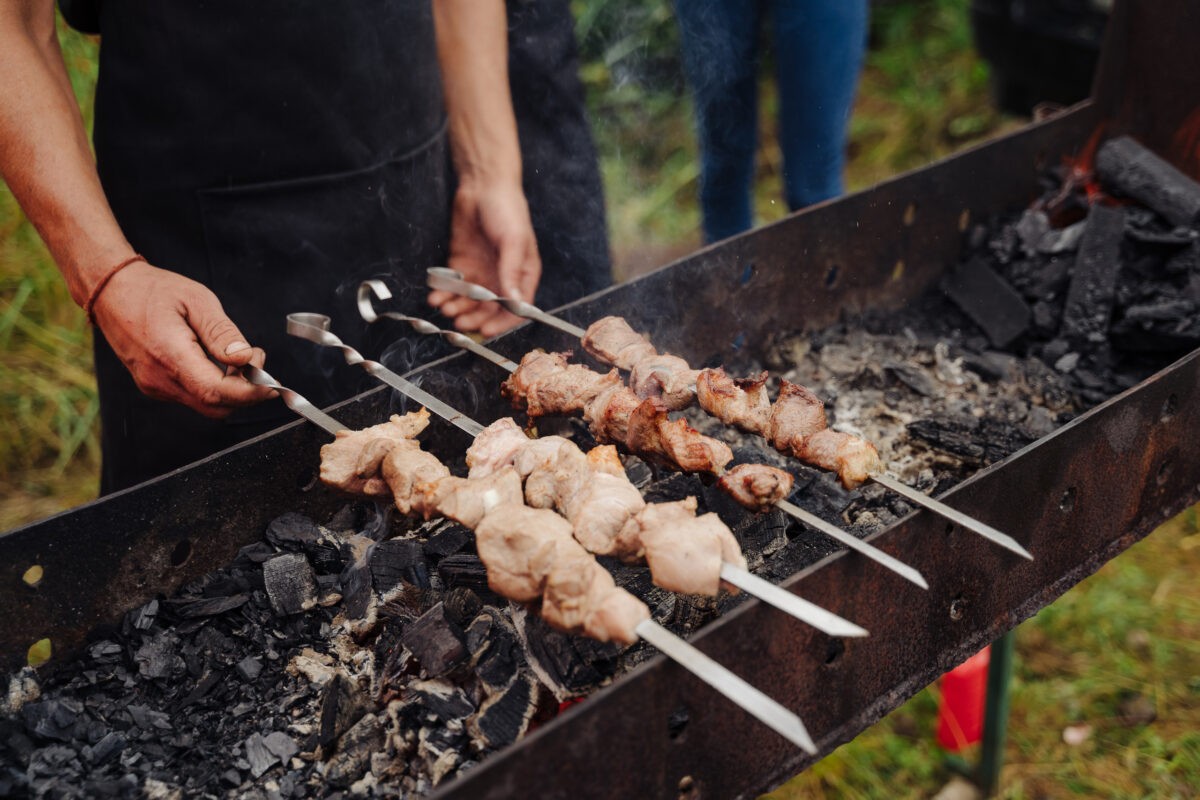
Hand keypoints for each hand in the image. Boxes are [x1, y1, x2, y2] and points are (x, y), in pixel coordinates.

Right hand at [90, 260, 275, 417]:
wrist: (111, 291)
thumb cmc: (152, 290)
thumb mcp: (197, 300)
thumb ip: (222, 332)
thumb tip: (244, 357)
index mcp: (170, 355)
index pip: (216, 393)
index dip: (250, 393)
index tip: (271, 382)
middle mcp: (159, 378)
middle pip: (215, 406)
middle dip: (246, 392)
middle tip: (256, 361)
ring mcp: (154, 385)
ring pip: (205, 405)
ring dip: (230, 389)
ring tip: (237, 357)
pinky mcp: (153, 385)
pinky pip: (191, 396)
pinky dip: (213, 386)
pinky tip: (217, 362)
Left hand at [428, 180, 540, 336]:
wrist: (483, 185)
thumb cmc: (507, 210)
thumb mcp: (514, 241)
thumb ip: (512, 271)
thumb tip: (515, 301)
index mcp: (523, 274)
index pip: (515, 308)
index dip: (501, 322)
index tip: (485, 330)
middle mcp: (502, 278)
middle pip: (489, 309)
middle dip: (473, 318)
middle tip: (459, 321)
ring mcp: (481, 272)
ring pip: (469, 301)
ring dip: (456, 308)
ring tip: (444, 307)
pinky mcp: (461, 264)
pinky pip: (453, 286)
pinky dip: (444, 293)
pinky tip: (435, 296)